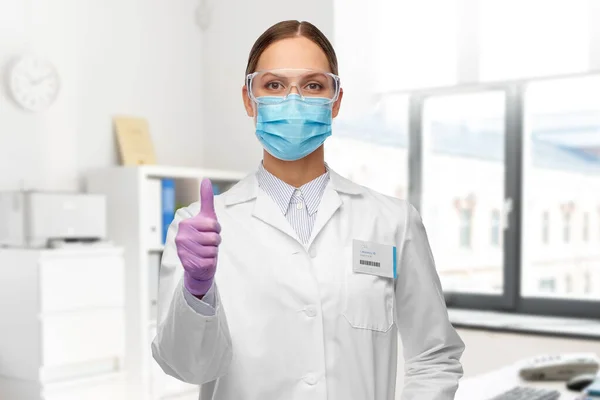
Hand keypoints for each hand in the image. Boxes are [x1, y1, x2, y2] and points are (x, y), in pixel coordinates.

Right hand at [175, 178, 220, 296]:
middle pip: (214, 238)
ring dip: (213, 252)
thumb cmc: (203, 238)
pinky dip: (211, 262)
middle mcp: (181, 237)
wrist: (198, 263)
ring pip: (213, 250)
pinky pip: (211, 261)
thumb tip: (206, 179)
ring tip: (205, 252)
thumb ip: (206, 199)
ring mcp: (183, 252)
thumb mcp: (206, 217)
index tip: (209, 231)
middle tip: (207, 243)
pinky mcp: (189, 264)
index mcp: (185, 224)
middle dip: (215, 241)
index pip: (214, 225)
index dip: (216, 230)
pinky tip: (203, 261)